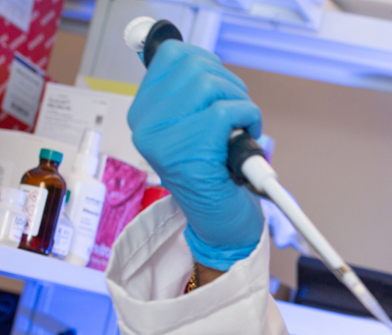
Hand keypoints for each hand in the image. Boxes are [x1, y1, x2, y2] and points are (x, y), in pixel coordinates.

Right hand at [128, 40, 263, 269]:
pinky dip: (249, 119)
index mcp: (143, 113)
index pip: (172, 55)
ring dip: (240, 102)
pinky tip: (245, 140)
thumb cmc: (214, 173)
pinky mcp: (189, 151)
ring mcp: (163, 139)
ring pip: (212, 84)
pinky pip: (229, 109)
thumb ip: (189, 93)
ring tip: (239, 130)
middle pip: (196, 66)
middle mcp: (145, 124)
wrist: (220, 223)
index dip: (209, 64)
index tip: (220, 89)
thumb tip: (194, 55)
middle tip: (235, 115)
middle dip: (229, 85)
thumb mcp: (193, 127)